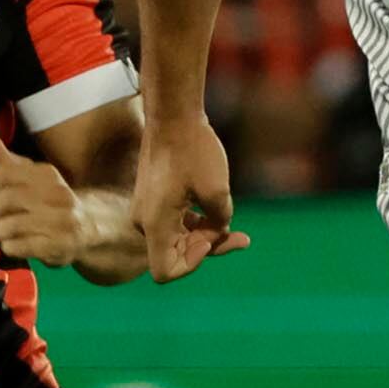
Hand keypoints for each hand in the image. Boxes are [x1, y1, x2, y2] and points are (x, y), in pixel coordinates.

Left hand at [0, 135, 85, 263]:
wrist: (90, 225)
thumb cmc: (53, 201)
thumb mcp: (34, 178)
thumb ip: (9, 163)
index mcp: (47, 174)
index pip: (5, 172)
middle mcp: (56, 195)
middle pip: (6, 199)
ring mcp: (59, 221)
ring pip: (9, 225)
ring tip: (1, 231)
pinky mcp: (58, 245)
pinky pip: (19, 246)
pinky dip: (9, 246)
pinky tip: (13, 244)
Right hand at [134, 111, 249, 282]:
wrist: (174, 115)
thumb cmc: (194, 150)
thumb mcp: (217, 191)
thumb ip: (219, 221)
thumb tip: (217, 231)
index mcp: (154, 224)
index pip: (164, 272)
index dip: (192, 264)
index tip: (210, 238)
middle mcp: (145, 221)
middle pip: (175, 254)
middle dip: (209, 248)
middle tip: (243, 239)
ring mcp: (148, 210)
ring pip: (177, 238)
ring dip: (206, 236)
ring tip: (239, 232)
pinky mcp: (154, 199)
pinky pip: (175, 222)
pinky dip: (197, 223)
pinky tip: (221, 215)